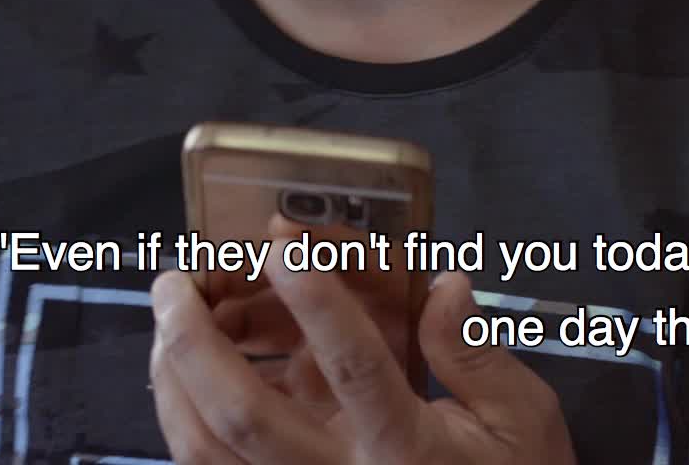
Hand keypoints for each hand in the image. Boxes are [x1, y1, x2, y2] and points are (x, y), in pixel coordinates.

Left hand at [149, 259, 575, 463]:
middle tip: (176, 281)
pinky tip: (178, 376)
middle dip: (198, 343)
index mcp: (404, 449)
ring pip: (207, 452)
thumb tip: (443, 281)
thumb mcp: (520, 417)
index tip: (283, 243)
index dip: (317, 302)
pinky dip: (181, 420)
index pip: (355, 367)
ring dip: (173, 380)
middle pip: (244, 418)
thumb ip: (474, 350)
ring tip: (168, 319)